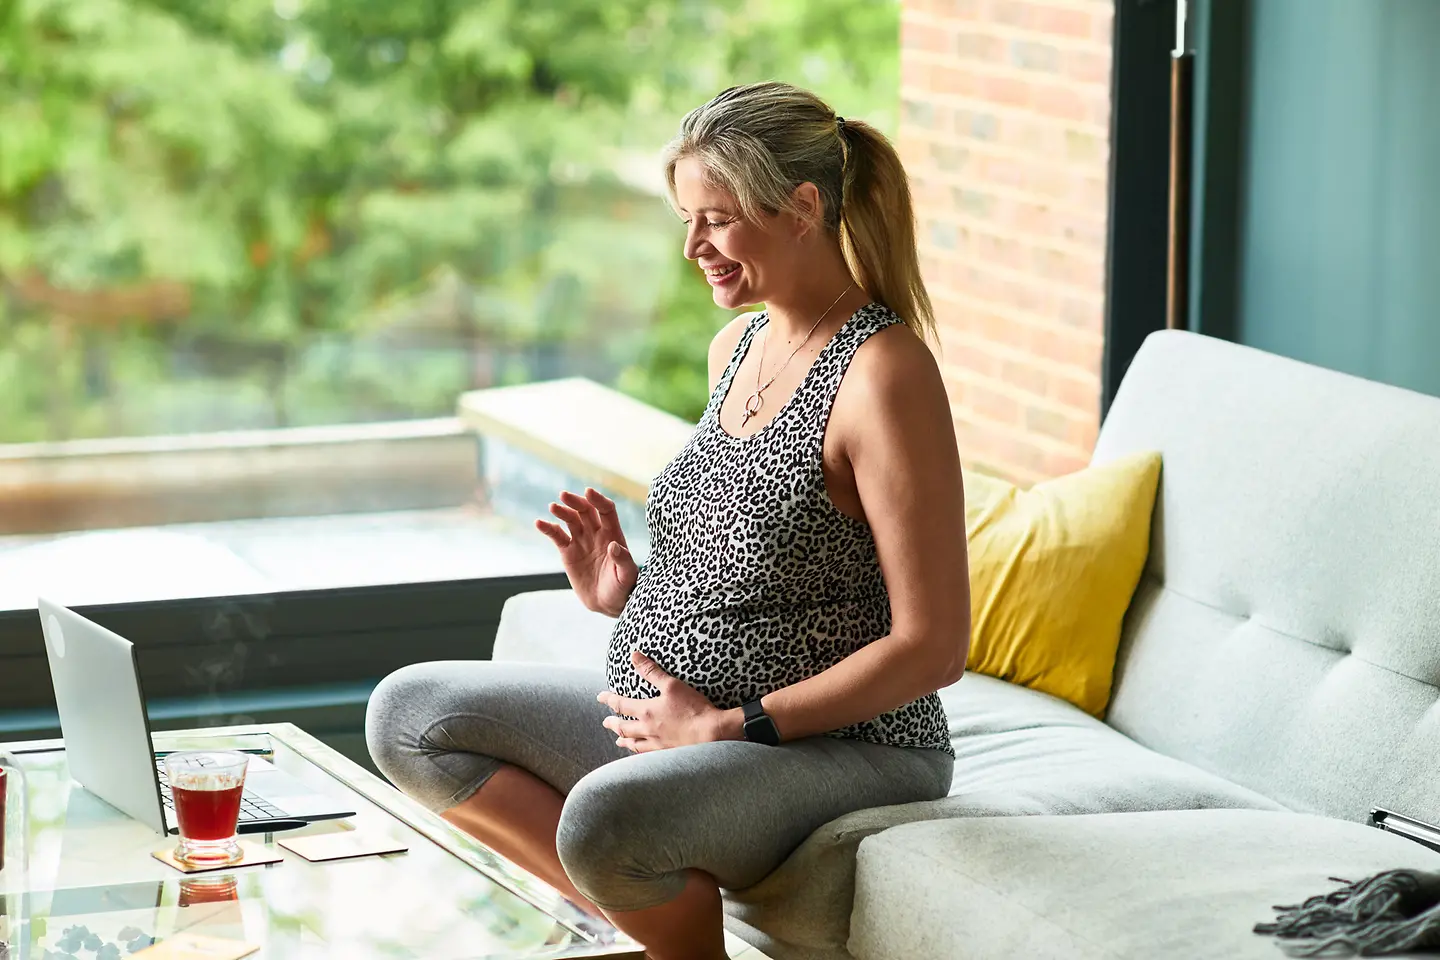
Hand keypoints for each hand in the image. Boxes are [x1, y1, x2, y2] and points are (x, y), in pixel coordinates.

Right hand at [535, 488, 638, 616]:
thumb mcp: (627, 577)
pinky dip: (548, 529)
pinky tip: (539, 523)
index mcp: (613, 535)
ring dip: (562, 511)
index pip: (606, 510)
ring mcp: (581, 541)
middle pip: (586, 511)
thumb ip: (624, 561)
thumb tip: (614, 546)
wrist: (607, 604)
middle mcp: (597, 534)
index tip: (588, 492)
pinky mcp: (568, 552)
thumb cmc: (622, 589)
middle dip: (576, 502)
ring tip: (553, 507)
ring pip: (571, 520)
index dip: (598, 500)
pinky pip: (557, 536)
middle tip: (564, 495)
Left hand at [597, 651, 737, 751]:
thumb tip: (634, 656)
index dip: (609, 699)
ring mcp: (657, 744)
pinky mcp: (667, 754)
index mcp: (647, 711)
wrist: (711, 734)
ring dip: (624, 741)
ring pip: (634, 744)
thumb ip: (652, 671)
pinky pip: (648, 755)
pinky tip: (641, 754)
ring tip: (618, 741)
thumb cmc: (693, 708)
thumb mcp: (672, 685)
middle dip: (613, 723)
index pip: (621, 705)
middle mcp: (647, 730)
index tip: (600, 697)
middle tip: (605, 722)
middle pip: (624, 727)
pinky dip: (640, 753)